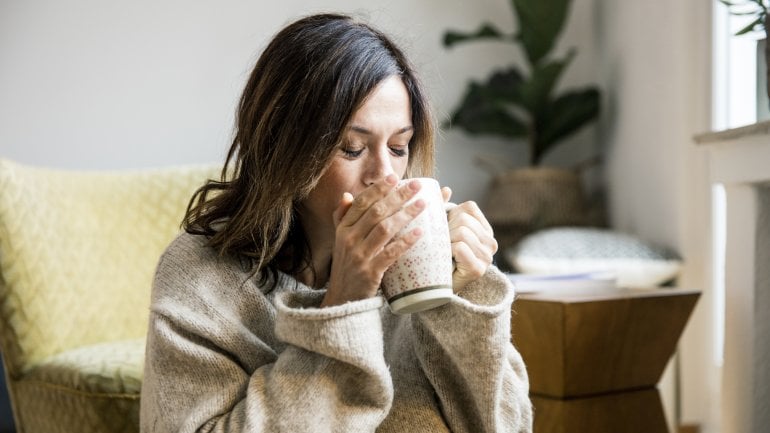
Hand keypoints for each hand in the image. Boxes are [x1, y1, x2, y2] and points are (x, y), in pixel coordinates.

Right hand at [321, 175, 425, 306]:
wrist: (341, 300)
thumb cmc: (346, 267)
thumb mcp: (340, 241)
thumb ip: (342, 217)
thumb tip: (347, 194)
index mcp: (343, 229)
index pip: (361, 203)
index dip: (378, 189)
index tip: (394, 177)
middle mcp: (349, 239)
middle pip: (376, 212)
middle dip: (398, 196)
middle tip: (416, 185)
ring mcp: (359, 256)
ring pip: (384, 229)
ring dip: (405, 214)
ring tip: (423, 204)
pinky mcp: (370, 272)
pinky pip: (390, 253)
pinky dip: (405, 242)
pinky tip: (420, 232)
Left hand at [441, 187, 497, 291]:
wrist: (435, 288)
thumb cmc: (438, 255)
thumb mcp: (442, 229)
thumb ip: (444, 208)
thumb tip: (446, 189)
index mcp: (485, 229)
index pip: (469, 207)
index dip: (452, 215)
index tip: (446, 230)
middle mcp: (491, 242)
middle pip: (463, 220)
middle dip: (447, 230)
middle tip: (443, 245)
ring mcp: (487, 257)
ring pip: (461, 232)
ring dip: (446, 242)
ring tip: (445, 253)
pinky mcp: (478, 269)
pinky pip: (460, 247)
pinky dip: (449, 251)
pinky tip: (447, 260)